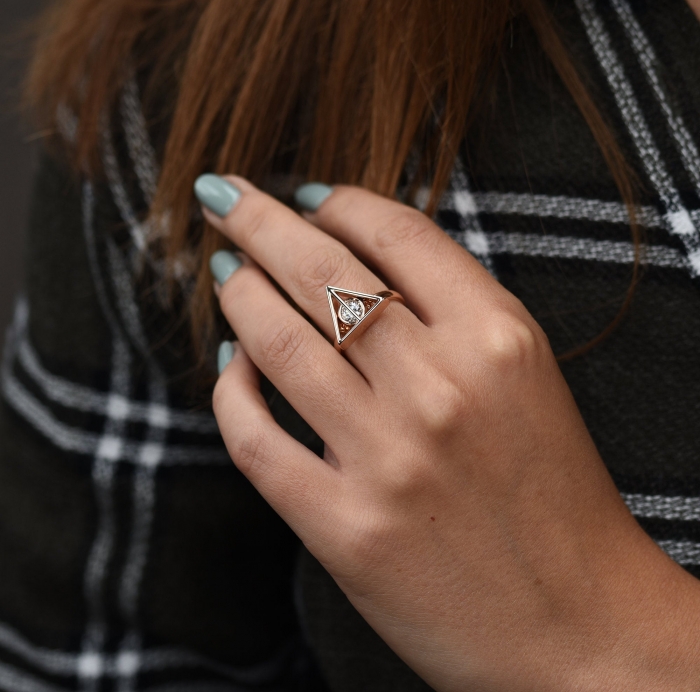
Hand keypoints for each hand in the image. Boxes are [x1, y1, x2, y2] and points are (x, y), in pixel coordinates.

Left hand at [198, 176, 699, 691]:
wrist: (579, 625)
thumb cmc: (555, 495)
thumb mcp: (525, 376)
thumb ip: (452, 312)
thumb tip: (358, 260)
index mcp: (498, 338)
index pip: (395, 232)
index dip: (336, 200)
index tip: (304, 195)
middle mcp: (441, 387)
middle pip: (321, 269)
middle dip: (258, 219)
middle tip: (224, 197)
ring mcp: (387, 459)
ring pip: (276, 340)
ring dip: (237, 293)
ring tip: (222, 272)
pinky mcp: (345, 528)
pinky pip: (255, 438)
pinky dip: (230, 392)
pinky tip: (231, 368)